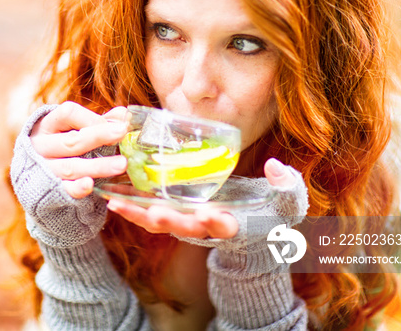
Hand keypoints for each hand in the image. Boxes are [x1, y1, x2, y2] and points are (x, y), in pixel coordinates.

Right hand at [30, 101, 127, 198]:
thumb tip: (122, 114)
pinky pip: (64, 189)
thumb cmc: (56, 147)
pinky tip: (90, 184)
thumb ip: (95, 122)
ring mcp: (43, 169)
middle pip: (70, 141)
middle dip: (98, 136)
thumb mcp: (68, 130)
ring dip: (97, 166)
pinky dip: (77, 188)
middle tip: (122, 132)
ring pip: (70, 167)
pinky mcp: (47, 191)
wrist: (31, 178)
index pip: (67, 113)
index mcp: (46, 125)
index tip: (115, 125)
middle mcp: (40, 146)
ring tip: (122, 164)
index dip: (91, 118)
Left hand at [106, 158, 297, 238]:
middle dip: (168, 221)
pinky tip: (112, 195)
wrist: (253, 233)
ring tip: (115, 202)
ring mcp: (188, 224)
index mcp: (235, 225)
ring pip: (159, 223)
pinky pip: (149, 214)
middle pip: (183, 227)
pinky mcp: (175, 216)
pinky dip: (132, 207)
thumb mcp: (287, 203)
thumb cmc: (271, 216)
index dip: (216, 222)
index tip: (211, 215)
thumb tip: (276, 166)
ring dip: (138, 215)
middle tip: (153, 212)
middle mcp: (206, 228)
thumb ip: (286, 186)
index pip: (225, 226)